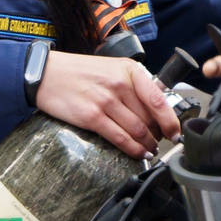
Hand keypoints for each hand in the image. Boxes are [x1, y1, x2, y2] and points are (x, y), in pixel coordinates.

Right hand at [35, 52, 179, 156]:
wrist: (45, 74)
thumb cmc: (77, 72)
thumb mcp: (111, 68)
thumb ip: (132, 85)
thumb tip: (152, 109)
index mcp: (128, 70)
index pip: (158, 99)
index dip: (171, 121)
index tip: (175, 132)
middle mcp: (119, 85)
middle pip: (149, 119)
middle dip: (158, 135)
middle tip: (159, 142)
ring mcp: (105, 102)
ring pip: (137, 131)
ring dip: (147, 145)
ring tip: (149, 150)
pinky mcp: (92, 117)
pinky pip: (119, 138)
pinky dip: (132, 149)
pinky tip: (137, 152)